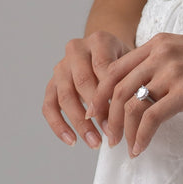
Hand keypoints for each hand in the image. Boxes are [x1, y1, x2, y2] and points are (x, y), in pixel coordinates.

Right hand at [43, 30, 131, 147]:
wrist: (107, 51)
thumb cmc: (125, 61)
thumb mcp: (133, 63)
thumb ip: (131, 80)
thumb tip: (133, 114)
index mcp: (99, 40)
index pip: (103, 68)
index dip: (111, 94)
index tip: (123, 118)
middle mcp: (76, 49)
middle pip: (82, 82)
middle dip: (97, 111)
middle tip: (111, 134)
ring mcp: (61, 66)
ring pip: (65, 96)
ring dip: (80, 123)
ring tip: (95, 143)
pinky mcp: (51, 83)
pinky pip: (49, 106)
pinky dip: (58, 125)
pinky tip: (72, 141)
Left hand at [85, 27, 182, 156]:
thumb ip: (165, 63)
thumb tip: (148, 86)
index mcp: (158, 43)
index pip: (115, 68)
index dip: (101, 93)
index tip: (97, 113)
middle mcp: (160, 54)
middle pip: (116, 88)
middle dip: (106, 116)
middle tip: (106, 136)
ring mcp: (173, 72)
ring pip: (130, 104)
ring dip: (121, 130)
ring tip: (122, 146)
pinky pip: (151, 118)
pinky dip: (141, 137)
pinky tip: (140, 148)